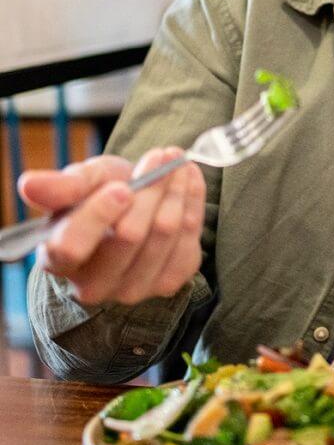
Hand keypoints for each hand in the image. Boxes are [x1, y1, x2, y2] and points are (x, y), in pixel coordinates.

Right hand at [18, 149, 204, 306]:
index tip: (122, 186)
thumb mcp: (81, 183)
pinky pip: (190, 240)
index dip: (99, 214)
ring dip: (176, 190)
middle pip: (130, 235)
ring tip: (177, 164)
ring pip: (164, 233)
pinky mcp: (168, 283)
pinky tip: (188, 182)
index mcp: (60, 259)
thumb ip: (61, 186)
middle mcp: (94, 285)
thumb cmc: (100, 196)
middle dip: (151, 188)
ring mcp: (133, 289)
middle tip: (163, 155)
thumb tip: (29, 184)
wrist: (134, 210)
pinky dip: (193, 203)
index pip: (72, 246)